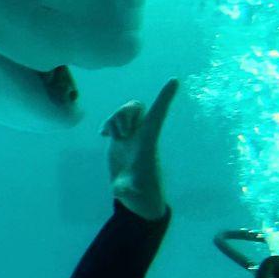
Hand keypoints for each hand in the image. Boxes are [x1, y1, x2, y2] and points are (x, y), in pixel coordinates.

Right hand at [99, 77, 177, 219]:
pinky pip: (115, 121)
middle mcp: (141, 135)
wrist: (136, 198)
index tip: (175, 79)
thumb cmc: (140, 196)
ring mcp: (130, 137)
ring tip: (112, 137)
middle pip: (137, 107)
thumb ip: (125, 191)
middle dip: (124, 113)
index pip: (159, 115)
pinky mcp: (120, 141)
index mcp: (148, 142)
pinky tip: (103, 135)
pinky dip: (108, 124)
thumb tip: (118, 191)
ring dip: (115, 118)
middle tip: (120, 134)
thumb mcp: (131, 195)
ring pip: (125, 111)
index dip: (166, 97)